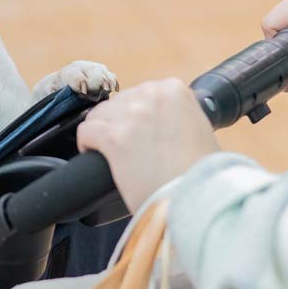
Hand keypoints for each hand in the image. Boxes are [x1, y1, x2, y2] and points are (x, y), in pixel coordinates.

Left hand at [76, 78, 218, 212]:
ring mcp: (132, 115)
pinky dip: (87, 144)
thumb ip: (178, 116)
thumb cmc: (201, 173)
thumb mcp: (199, 130)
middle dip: (118, 123)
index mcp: (175, 90)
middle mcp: (152, 95)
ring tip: (109, 152)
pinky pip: (86, 132)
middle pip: (117, 103)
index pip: (139, 93)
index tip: (136, 131)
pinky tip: (95, 155)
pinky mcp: (114, 137)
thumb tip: (162, 122)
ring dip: (100, 133)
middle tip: (125, 147)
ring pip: (98, 115)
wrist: (197, 198)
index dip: (134, 114)